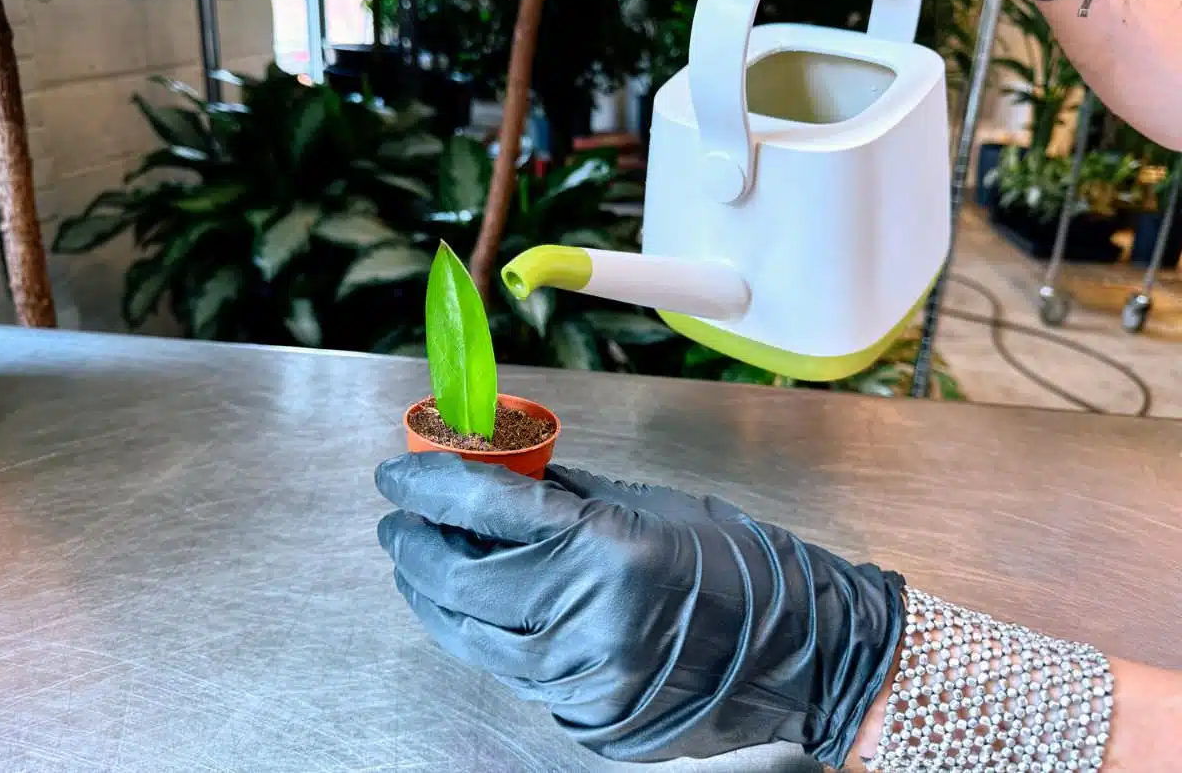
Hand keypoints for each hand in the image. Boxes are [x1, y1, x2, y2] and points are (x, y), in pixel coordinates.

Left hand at [374, 452, 904, 766]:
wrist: (799, 653)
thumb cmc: (733, 564)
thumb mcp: (644, 507)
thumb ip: (563, 498)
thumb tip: (494, 481)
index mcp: (609, 546)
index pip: (489, 508)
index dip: (429, 486)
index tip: (395, 476)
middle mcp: (590, 616)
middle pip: (463, 582)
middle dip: (414, 547)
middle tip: (398, 522)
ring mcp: (586, 678)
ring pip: (472, 639)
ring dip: (433, 598)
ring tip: (419, 565)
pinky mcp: (587, 717)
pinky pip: (512, 674)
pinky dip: (482, 637)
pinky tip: (471, 611)